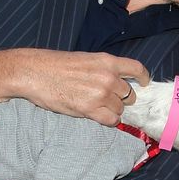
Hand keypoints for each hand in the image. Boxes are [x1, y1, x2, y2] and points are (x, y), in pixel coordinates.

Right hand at [0, 49, 149, 125]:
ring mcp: (100, 94)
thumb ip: (103, 68)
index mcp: (107, 61)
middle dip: (121, 98)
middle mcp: (108, 77)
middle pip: (129, 93)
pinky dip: (108, 120)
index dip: (143, 77)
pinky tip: (98, 116)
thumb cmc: (55, 65)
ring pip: (120, 108)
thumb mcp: (85, 59)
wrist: (34, 72)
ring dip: (112, 110)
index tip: (144, 83)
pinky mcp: (90, 109)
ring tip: (96, 106)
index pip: (136, 68)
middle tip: (108, 99)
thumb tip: (115, 79)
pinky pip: (111, 120)